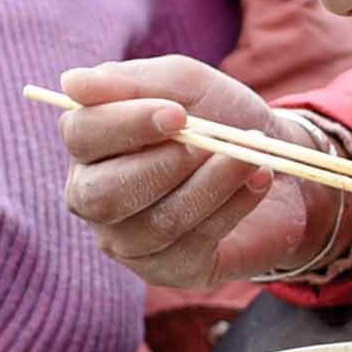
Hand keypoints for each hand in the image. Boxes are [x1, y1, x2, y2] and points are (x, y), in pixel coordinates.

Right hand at [51, 57, 344, 287]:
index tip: (178, 114)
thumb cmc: (219, 116)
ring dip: (212, 183)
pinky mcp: (171, 270)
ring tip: (250, 154)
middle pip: (102, 194)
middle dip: (164, 165)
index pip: (81, 135)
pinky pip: (193, 245)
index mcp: (90, 145)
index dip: (125, 124)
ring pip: (156, 222)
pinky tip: (259, 179)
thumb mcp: (183, 85)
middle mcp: (95, 197)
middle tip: (211, 142)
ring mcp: (129, 241)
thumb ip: (130, 82)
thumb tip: (71, 83)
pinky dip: (233, 206)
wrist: (279, 160)